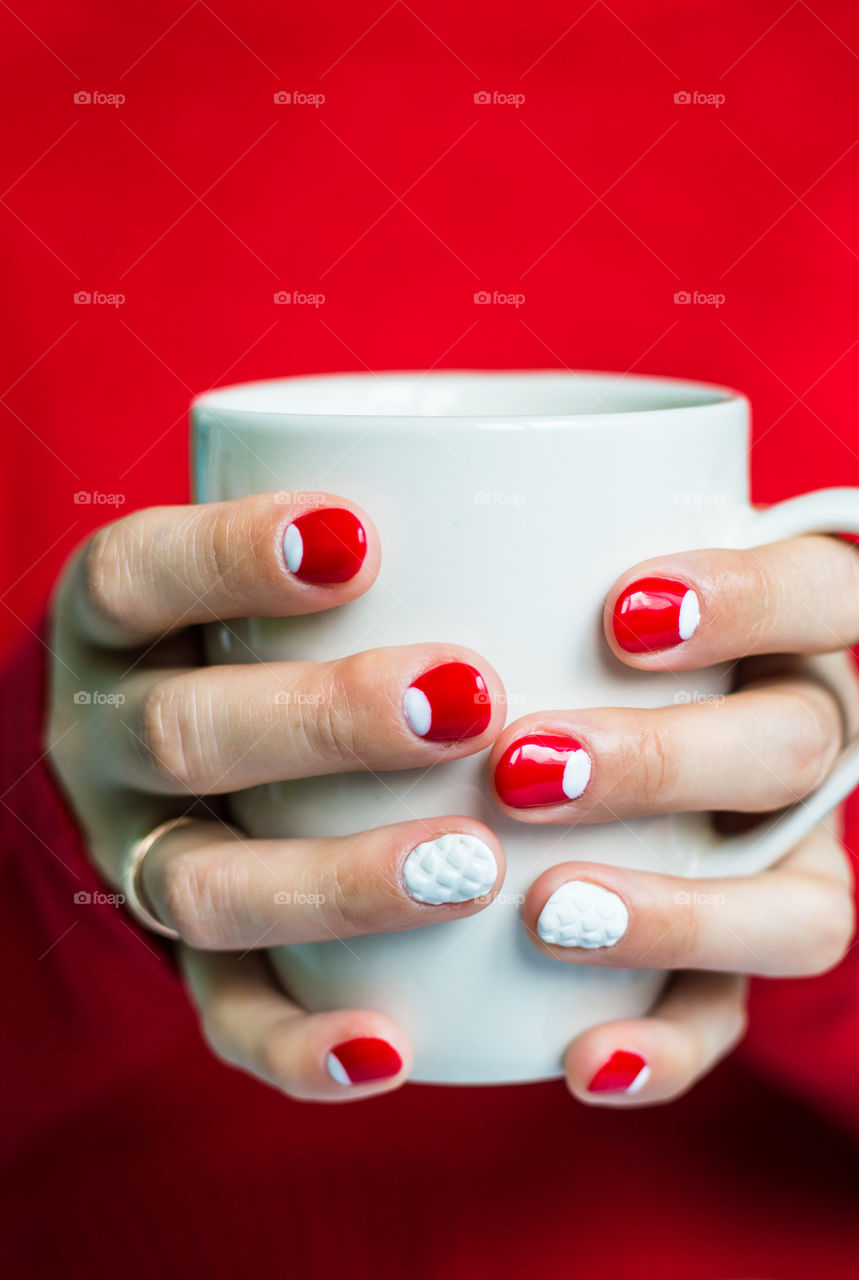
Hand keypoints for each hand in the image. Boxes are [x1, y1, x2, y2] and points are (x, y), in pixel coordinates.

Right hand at [46, 493, 505, 1100]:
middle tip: (468, 699)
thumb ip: (389, 532)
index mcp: (124, 623)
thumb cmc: (290, 624)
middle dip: (320, 718)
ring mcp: (144, 855)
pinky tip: (393, 1049)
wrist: (209, 741)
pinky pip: (224, 1016)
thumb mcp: (298, 558)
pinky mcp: (192, 958)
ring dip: (333, 882)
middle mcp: (113, 739)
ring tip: (469, 864)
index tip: (359, 535)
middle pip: (183, 731)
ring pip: (203, 888)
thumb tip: (588, 476)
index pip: (141, 574)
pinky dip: (300, 1043)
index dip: (231, 554)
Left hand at [490, 535, 858, 1104]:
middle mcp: (792, 736)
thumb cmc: (516, 638)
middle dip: (667, 760)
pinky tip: (585, 1061)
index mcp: (774, 627)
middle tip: (524, 770)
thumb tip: (340, 532)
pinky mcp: (725, 959)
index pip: (820, 590)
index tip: (623, 613)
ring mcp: (776, 857)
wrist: (532, 752)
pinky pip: (728, 1020)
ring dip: (679, 915)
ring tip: (552, 914)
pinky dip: (666, 1048)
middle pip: (798, 744)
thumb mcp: (513, 582)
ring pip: (800, 907)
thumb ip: (496, 563)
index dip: (750, 601)